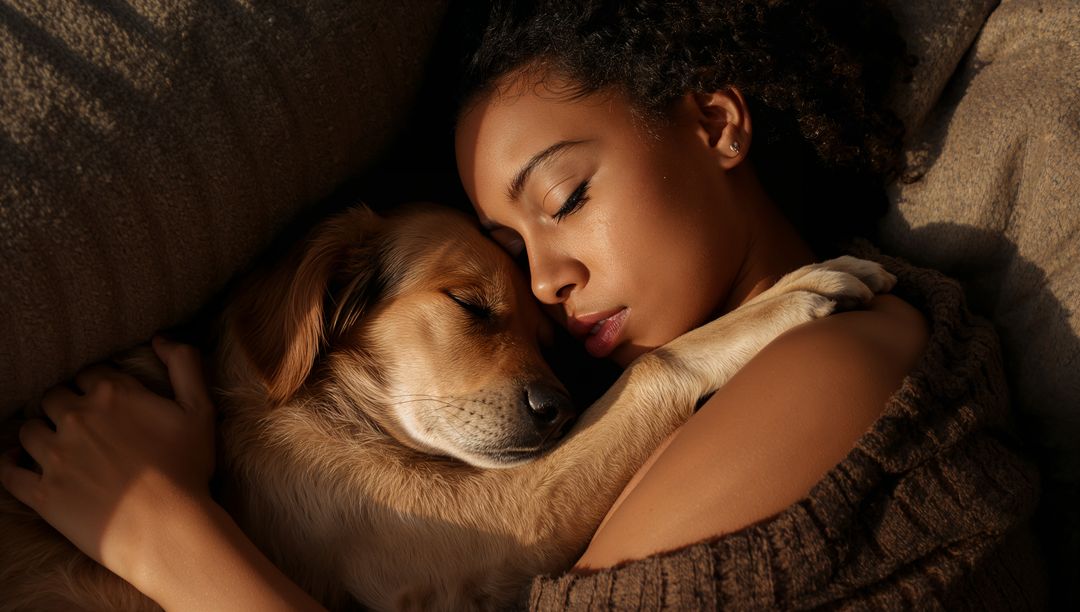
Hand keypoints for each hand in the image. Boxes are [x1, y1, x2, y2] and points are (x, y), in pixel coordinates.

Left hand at [0, 336, 215, 578]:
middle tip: (80, 424)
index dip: (97, 386)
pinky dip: (10, 466)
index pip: (89, 374)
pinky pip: (8, 472)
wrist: (167, 529)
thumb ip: (185, 364)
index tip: (106, 402)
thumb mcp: (200, 409)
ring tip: (54, 445)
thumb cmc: (187, 469)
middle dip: (64, 406)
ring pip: (28, 430)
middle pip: (52, 398)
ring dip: (39, 433)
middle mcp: (77, 417)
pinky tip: (18, 465)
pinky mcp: (41, 492)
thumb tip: (160, 339)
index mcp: (113, 394)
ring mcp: (54, 456)